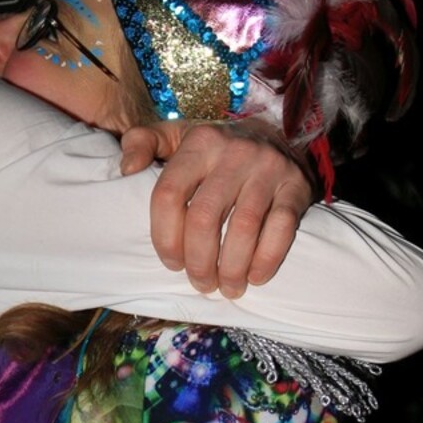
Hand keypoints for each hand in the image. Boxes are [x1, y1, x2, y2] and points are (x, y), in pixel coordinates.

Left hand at [121, 120, 314, 297]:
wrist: (278, 134)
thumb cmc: (215, 148)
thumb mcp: (175, 135)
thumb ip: (142, 143)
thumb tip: (126, 170)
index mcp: (199, 143)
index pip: (169, 194)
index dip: (164, 236)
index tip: (171, 262)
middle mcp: (233, 152)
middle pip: (205, 217)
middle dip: (199, 261)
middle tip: (201, 283)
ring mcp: (268, 168)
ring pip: (243, 227)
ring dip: (231, 268)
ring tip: (227, 288)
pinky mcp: (296, 187)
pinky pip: (281, 229)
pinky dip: (266, 260)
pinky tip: (255, 277)